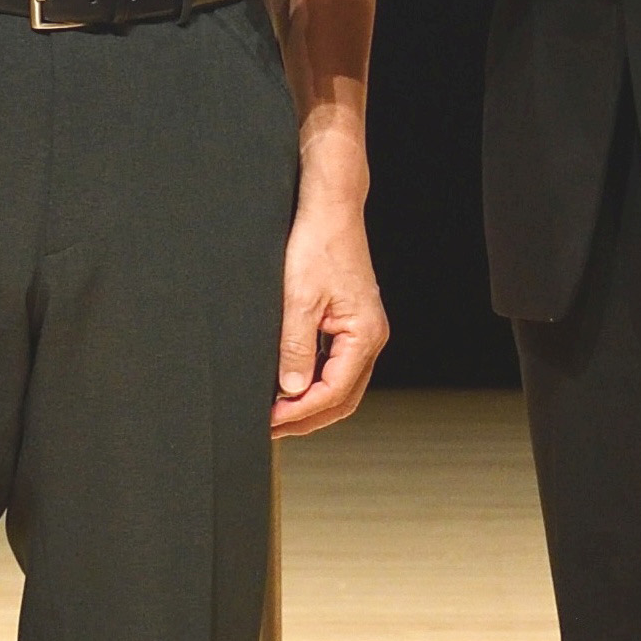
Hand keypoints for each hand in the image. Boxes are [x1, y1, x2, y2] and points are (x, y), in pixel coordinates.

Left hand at [270, 195, 388, 437]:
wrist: (330, 211)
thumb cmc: (318, 245)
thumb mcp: (298, 299)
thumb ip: (295, 348)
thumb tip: (291, 390)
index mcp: (364, 336)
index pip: (333, 392)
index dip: (300, 412)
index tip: (270, 421)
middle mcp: (370, 338)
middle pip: (342, 398)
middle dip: (307, 418)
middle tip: (271, 428)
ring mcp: (362, 333)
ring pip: (340, 386)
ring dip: (310, 404)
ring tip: (277, 414)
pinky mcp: (351, 325)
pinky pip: (336, 367)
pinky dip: (314, 383)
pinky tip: (290, 386)